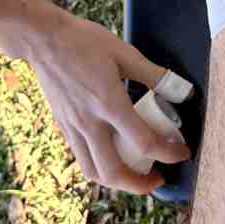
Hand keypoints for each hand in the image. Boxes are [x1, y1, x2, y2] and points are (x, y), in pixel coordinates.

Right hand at [24, 15, 191, 192]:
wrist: (42, 39)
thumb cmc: (83, 41)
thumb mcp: (124, 52)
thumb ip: (154, 74)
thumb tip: (182, 90)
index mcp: (108, 103)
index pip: (144, 142)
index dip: (169, 153)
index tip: (181, 152)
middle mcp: (89, 122)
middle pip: (114, 172)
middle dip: (140, 185)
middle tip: (158, 178)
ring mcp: (72, 127)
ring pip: (93, 172)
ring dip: (117, 182)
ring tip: (135, 175)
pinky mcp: (63, 126)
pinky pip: (82, 158)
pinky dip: (100, 166)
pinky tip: (112, 155)